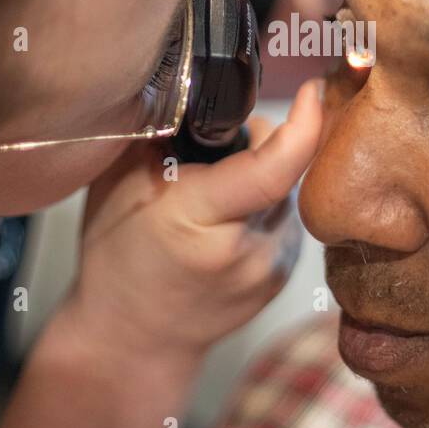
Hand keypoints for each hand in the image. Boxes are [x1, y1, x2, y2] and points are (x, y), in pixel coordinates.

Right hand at [58, 79, 322, 360]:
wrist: (131, 341)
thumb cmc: (117, 256)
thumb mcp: (119, 183)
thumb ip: (163, 134)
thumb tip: (207, 86)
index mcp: (198, 219)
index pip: (273, 168)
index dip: (302, 124)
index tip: (311, 90)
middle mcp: (246, 249)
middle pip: (282, 170)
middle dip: (259, 145)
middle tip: (214, 153)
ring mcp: (271, 270)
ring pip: (287, 194)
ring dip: (261, 180)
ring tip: (213, 197)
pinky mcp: (283, 279)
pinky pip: (285, 220)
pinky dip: (263, 209)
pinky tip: (226, 224)